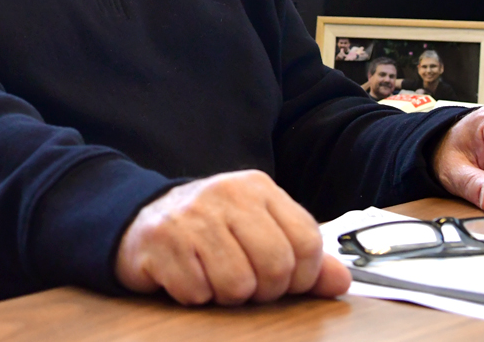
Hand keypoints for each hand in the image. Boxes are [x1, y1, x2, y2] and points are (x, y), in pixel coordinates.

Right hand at [114, 170, 350, 305]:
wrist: (141, 218)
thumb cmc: (209, 229)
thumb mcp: (259, 230)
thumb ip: (303, 255)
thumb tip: (342, 280)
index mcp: (257, 188)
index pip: (307, 242)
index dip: (302, 276)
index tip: (283, 279)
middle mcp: (226, 194)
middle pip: (276, 267)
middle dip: (263, 289)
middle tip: (243, 280)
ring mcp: (192, 216)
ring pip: (237, 286)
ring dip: (225, 294)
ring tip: (212, 275)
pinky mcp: (162, 241)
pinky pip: (197, 293)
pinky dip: (193, 294)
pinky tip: (186, 274)